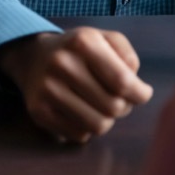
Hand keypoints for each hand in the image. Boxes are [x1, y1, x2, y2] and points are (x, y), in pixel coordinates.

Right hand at [0, 27, 153, 142]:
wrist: (33, 57)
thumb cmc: (79, 51)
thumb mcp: (104, 38)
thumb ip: (127, 55)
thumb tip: (135, 84)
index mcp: (83, 42)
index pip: (123, 82)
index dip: (140, 93)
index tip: (142, 93)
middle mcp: (62, 63)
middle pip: (113, 107)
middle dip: (123, 106)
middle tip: (117, 98)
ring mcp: (48, 88)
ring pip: (98, 126)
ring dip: (105, 119)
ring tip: (99, 106)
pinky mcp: (38, 110)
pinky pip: (80, 135)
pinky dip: (86, 128)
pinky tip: (79, 111)